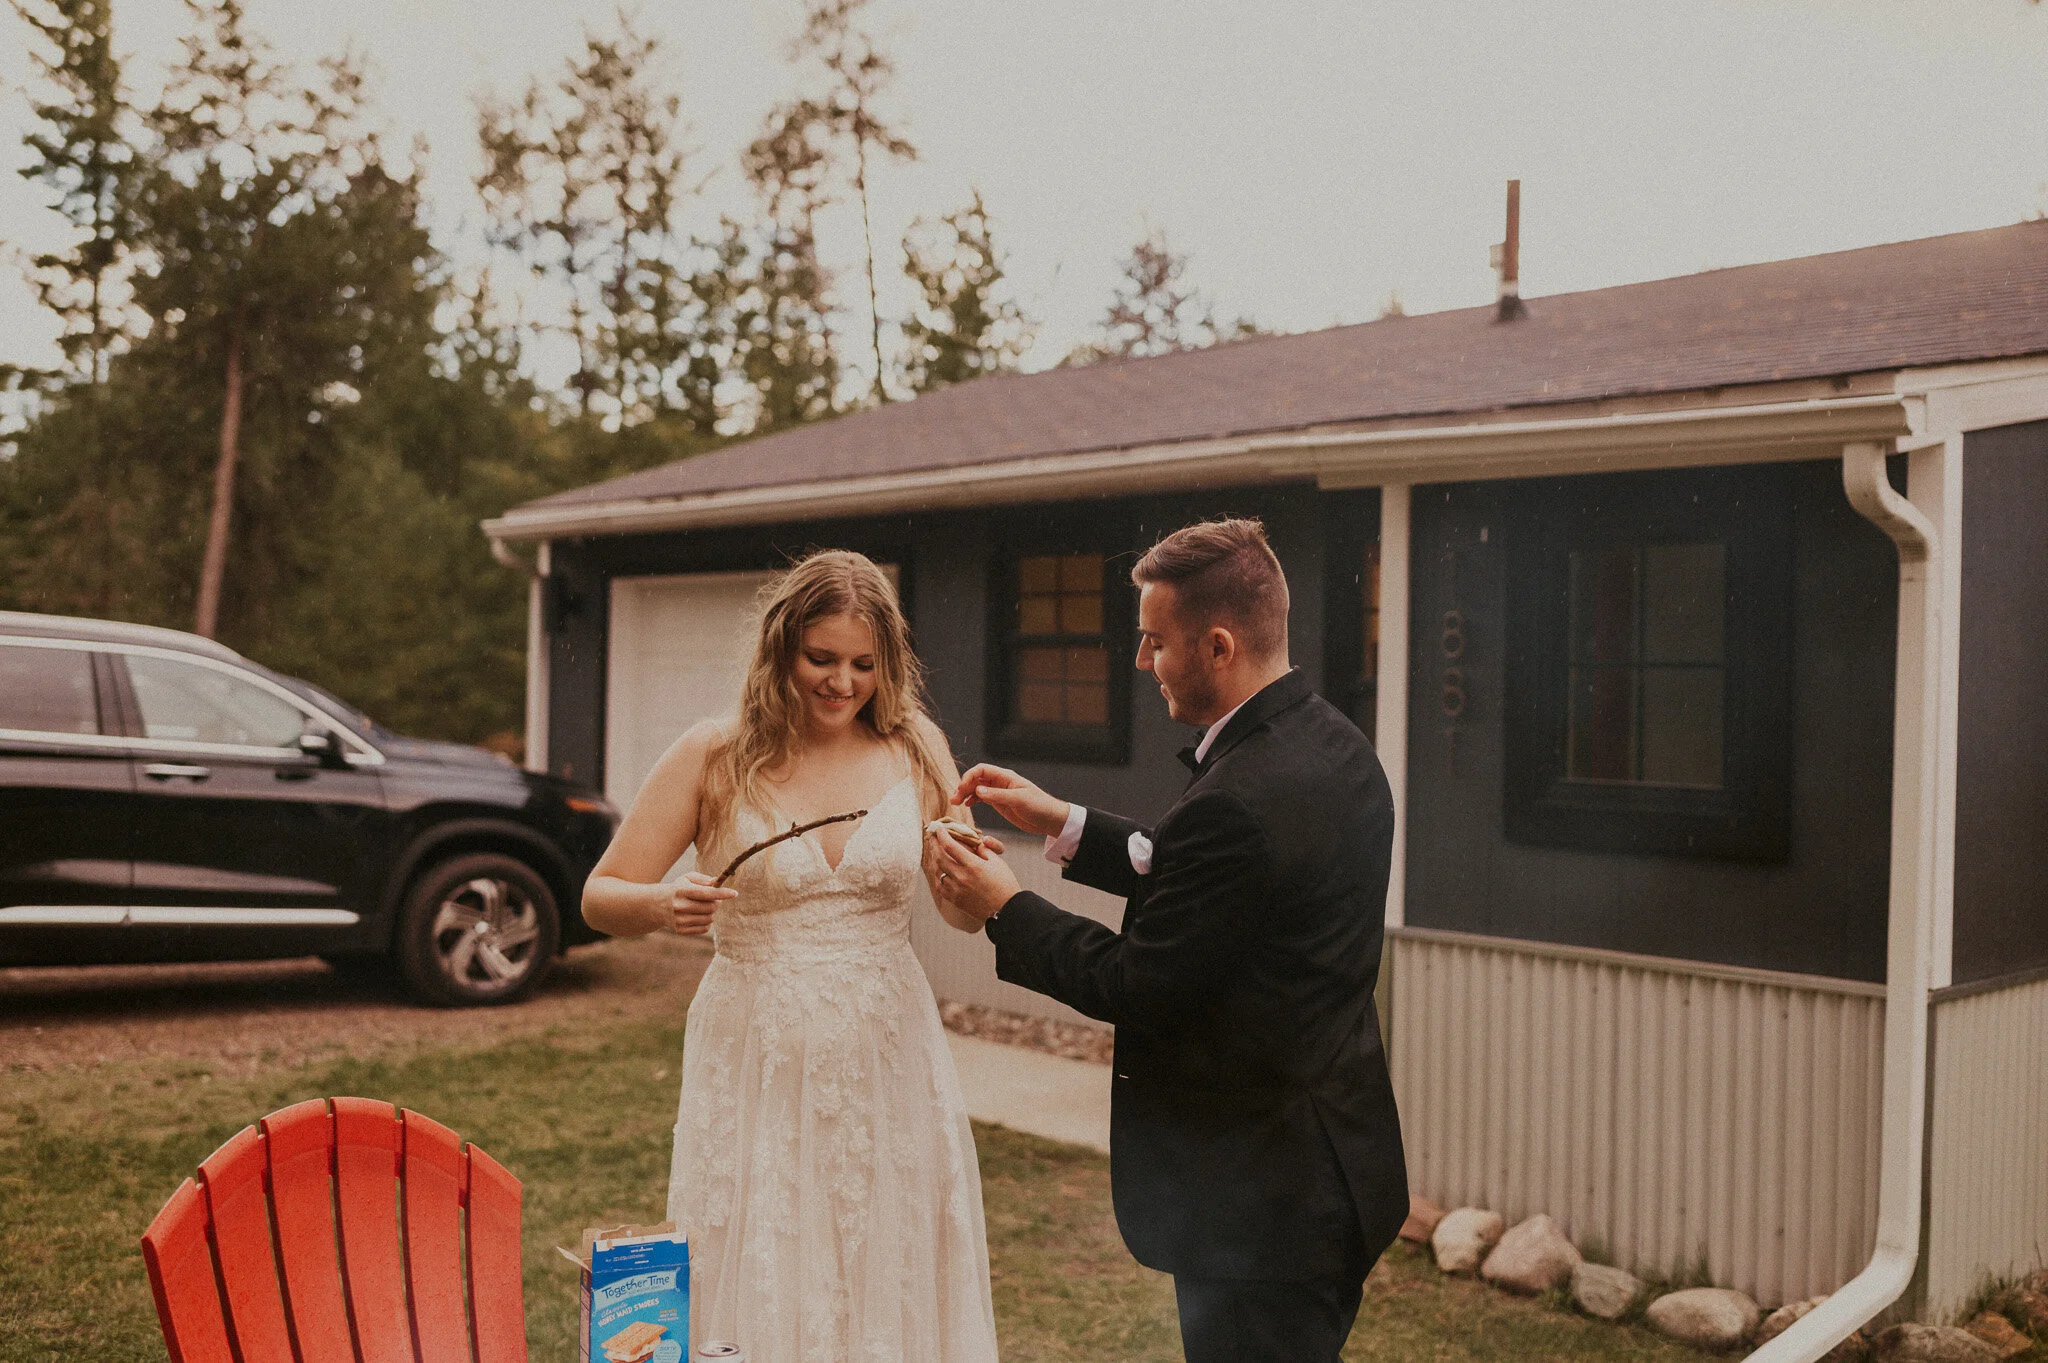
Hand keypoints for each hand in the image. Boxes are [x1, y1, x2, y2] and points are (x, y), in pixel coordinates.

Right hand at [661, 871, 735, 935]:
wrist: (657, 905)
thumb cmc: (678, 889)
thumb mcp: (687, 879)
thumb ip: (704, 879)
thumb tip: (718, 882)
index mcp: (681, 891)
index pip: (706, 893)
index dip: (722, 893)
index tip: (735, 893)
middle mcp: (680, 906)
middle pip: (711, 907)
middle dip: (718, 902)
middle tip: (715, 898)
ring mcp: (680, 920)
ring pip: (709, 919)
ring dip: (712, 912)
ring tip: (704, 906)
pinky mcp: (680, 930)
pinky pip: (704, 928)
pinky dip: (707, 922)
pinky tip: (699, 915)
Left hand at [923, 824, 1020, 927]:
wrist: (1006, 910)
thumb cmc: (1005, 885)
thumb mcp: (998, 863)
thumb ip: (984, 850)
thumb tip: (976, 842)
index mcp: (973, 865)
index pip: (950, 846)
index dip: (942, 835)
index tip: (940, 829)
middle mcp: (961, 877)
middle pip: (939, 857)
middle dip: (934, 845)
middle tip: (933, 838)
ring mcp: (956, 889)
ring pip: (938, 872)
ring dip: (935, 860)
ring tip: (936, 853)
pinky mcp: (955, 900)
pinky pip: (940, 886)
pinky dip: (939, 876)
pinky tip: (941, 872)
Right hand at [951, 762, 1069, 836]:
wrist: (1050, 819)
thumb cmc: (1039, 806)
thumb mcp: (1018, 800)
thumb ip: (997, 795)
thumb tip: (978, 790)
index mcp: (1005, 777)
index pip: (982, 770)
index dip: (969, 776)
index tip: (961, 788)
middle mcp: (1000, 782)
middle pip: (976, 779)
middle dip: (963, 787)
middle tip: (954, 799)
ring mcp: (999, 792)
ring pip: (977, 789)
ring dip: (965, 794)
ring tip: (955, 803)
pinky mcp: (1000, 803)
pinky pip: (982, 798)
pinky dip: (973, 800)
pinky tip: (967, 805)